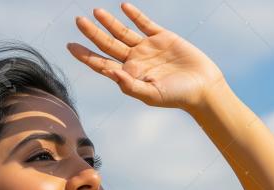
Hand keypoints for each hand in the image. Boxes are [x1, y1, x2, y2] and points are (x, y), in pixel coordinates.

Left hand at [67, 2, 225, 112]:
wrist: (203, 86)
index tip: (70, 46)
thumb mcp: (151, 94)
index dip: (85, 55)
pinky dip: (134, 15)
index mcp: (129, 75)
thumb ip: (129, 85)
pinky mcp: (162, 37)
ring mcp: (148, 48)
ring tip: (96, 12)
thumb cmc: (177, 96)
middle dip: (92, 33)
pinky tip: (124, 7)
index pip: (101, 63)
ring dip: (109, 22)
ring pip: (123, 32)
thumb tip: (109, 72)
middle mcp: (135, 60)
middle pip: (108, 44)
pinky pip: (144, 23)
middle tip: (78, 21)